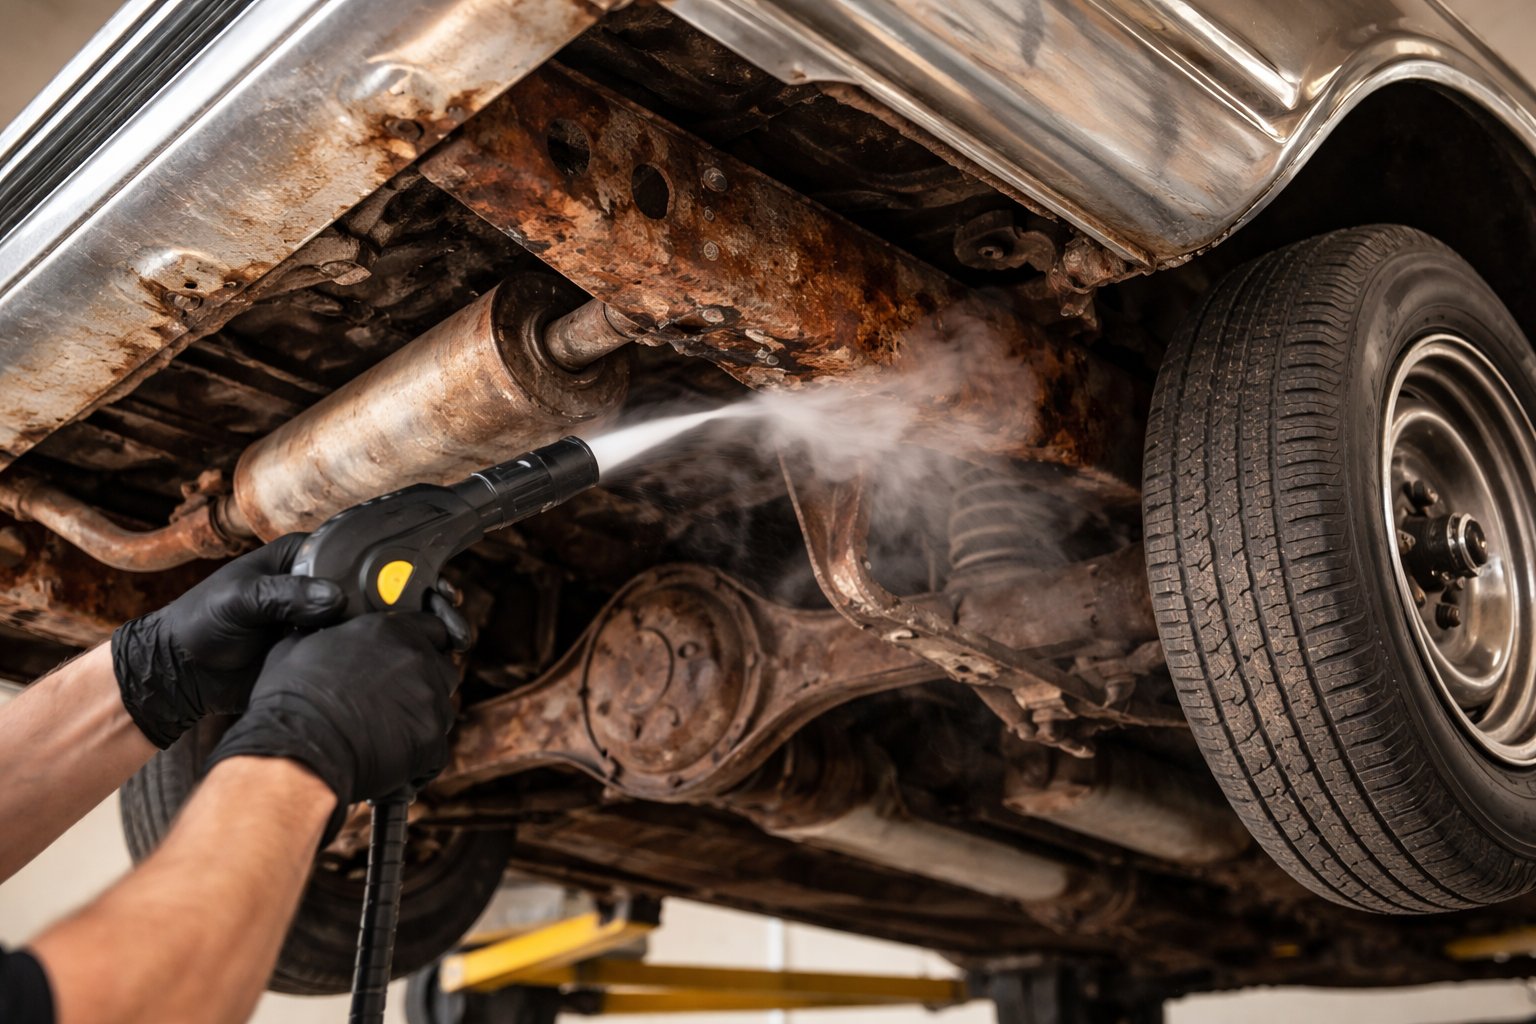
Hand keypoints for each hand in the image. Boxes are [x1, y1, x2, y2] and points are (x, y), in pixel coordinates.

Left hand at [111, 535, 345, 747]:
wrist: (183, 673)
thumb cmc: (200, 622)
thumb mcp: (239, 598)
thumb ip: (284, 594)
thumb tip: (335, 599)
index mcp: (298, 556)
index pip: (344, 554)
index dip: (357, 572)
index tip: (369, 592)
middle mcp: (313, 585)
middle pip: (355, 592)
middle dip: (358, 609)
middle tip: (348, 626)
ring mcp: (316, 620)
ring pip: (352, 624)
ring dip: (349, 636)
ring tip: (341, 646)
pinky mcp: (315, 650)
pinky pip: (340, 653)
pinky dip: (341, 658)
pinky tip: (339, 663)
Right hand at [204, 612, 456, 838]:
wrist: (299, 750)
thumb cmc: (292, 700)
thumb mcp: (300, 648)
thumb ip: (327, 637)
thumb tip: (319, 638)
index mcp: (390, 631)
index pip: (433, 628)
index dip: (424, 644)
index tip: (414, 658)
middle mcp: (417, 660)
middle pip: (442, 669)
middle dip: (425, 684)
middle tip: (395, 702)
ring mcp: (429, 701)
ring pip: (442, 709)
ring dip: (421, 720)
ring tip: (387, 734)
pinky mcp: (432, 741)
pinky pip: (436, 749)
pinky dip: (419, 757)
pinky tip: (391, 761)